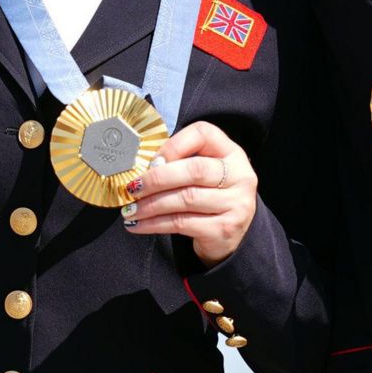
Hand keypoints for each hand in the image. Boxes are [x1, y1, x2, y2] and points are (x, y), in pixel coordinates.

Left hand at [121, 121, 257, 264]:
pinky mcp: (224, 229)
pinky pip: (182, 223)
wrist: (228, 238)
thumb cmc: (208, 198)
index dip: (173, 144)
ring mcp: (236, 204)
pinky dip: (155, 224)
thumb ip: (180, 163)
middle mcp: (240, 176)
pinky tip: (138, 225)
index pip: (204, 134)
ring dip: (151, 205)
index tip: (151, 160)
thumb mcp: (203, 175)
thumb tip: (144, 168)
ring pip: (186, 198)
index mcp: (232, 154)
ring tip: (130, 210)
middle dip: (157, 178)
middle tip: (133, 187)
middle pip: (194, 169)